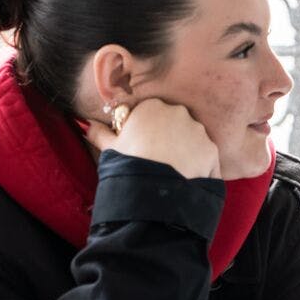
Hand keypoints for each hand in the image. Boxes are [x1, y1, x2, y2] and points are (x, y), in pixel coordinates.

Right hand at [86, 98, 219, 178]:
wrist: (155, 193)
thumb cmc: (128, 166)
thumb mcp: (110, 150)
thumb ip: (100, 134)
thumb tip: (88, 125)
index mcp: (152, 107)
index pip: (149, 113)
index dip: (144, 130)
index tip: (140, 146)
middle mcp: (178, 113)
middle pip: (172, 123)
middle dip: (166, 137)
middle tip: (156, 160)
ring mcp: (198, 131)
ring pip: (190, 138)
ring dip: (183, 150)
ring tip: (171, 172)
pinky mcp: (212, 151)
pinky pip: (204, 156)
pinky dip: (198, 165)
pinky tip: (185, 179)